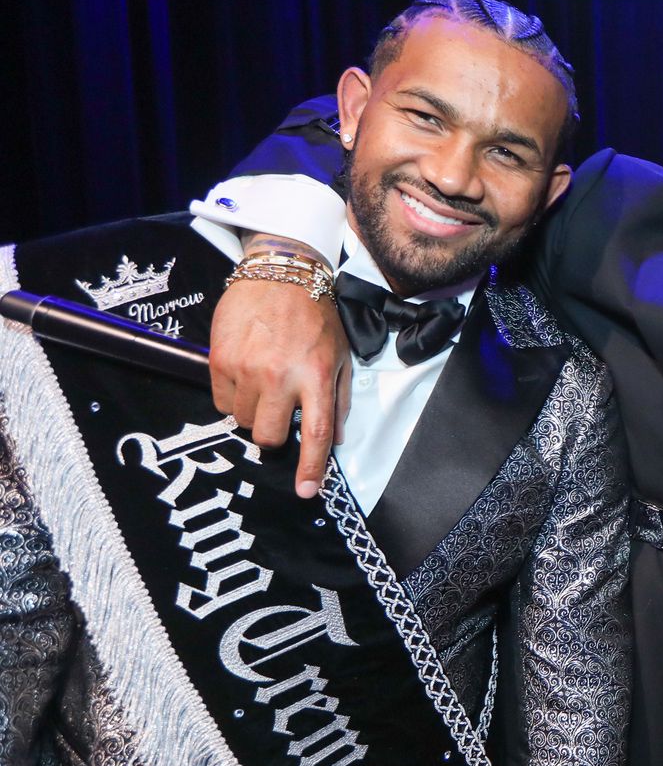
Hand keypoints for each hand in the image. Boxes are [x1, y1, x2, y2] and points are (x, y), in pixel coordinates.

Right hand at [208, 260, 350, 498]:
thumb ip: (338, 400)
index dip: (311, 468)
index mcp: (315, 377)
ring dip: (253, 412)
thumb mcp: (339, 356)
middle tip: (279, 413)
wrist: (279, 272)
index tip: (307, 492)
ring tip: (264, 384)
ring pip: (242, 420)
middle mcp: (280, 376)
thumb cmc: (315, 316)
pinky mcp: (220, 359)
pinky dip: (233, 396)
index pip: (315, 434)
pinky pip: (221, 400)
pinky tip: (245, 373)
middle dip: (274, 435)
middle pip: (268, 436)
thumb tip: (334, 440)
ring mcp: (247, 368)